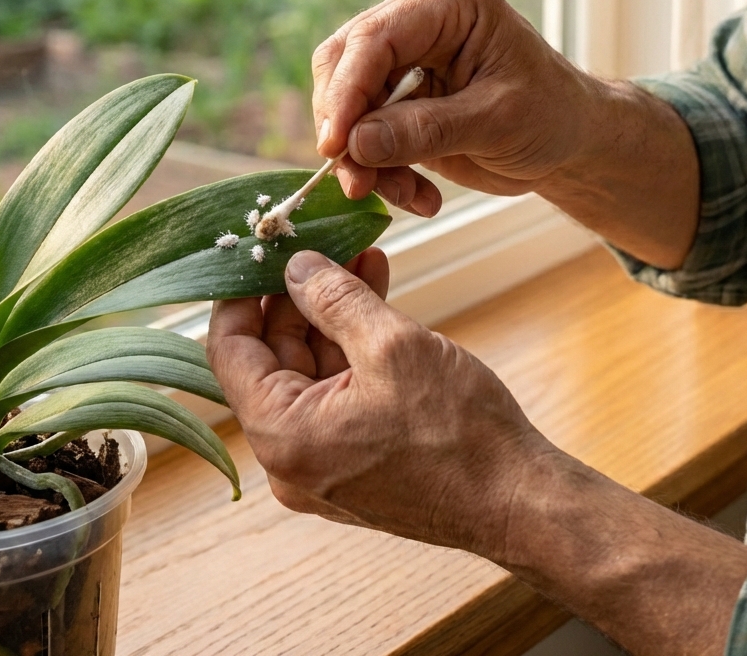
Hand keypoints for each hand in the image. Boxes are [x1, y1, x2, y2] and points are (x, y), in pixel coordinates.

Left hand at [207, 248, 546, 557]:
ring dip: (333, 314)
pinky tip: (378, 299)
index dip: (239, 293)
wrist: (517, 502)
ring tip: (363, 258)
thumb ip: (335, 299)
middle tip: (324, 243)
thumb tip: (297, 267)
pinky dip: (353, 348)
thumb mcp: (392, 346)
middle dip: (300, 295)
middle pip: (272, 357)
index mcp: (283, 435)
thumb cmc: (459, 433)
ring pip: (310, 371)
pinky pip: (338, 393)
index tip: (258, 251)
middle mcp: (291, 457)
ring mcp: (324, 462)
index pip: (229, 350)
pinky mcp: (356, 460)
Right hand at [311, 0, 587, 214]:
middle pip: (344, 64)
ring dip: (364, 159)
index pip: (375, 38)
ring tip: (408, 196)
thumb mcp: (497, 123)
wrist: (569, 140)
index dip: (346, 92)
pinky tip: (419, 195)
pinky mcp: (395, 93)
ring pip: (346, 102)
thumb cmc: (551, 116)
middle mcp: (417, 16)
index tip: (335, 146)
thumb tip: (356, 144)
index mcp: (450, 2)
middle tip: (358, 182)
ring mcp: (402, 55)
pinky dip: (379, 169)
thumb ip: (427, 130)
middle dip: (346, 129)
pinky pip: (361, 130)